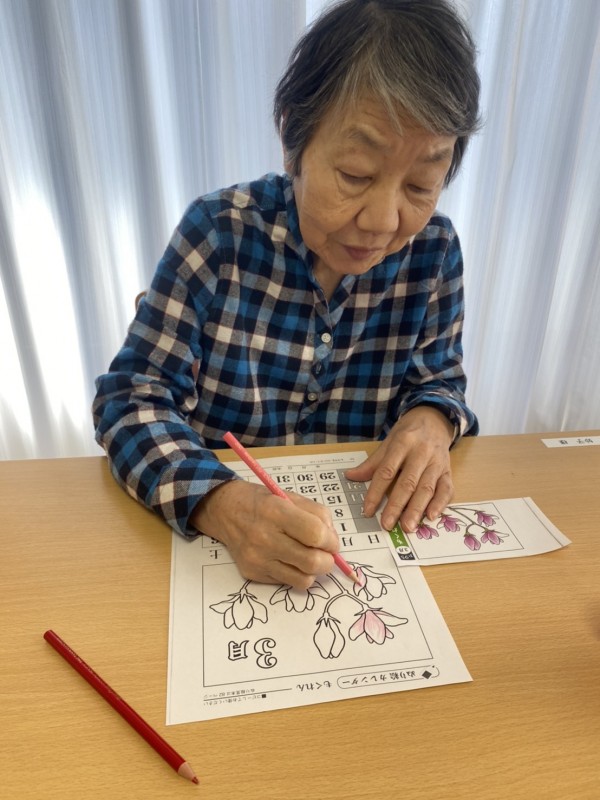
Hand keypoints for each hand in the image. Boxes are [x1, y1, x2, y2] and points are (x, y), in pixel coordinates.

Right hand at [190, 480, 339, 588]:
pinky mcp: (252, 574)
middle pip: (312, 562)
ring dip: (313, 570)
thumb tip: (333, 541)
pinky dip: (296, 573)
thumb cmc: (262, 502)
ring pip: (303, 579)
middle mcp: (264, 537)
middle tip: (326, 554)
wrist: (225, 511)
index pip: (315, 534)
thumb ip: (318, 515)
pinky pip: (287, 582)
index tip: (331, 541)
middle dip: (328, 561)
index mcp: (276, 511)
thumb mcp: (291, 497)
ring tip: (309, 557)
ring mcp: (257, 559)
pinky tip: (289, 560)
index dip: (331, 541)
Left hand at [345, 406, 454, 531]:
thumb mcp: (388, 442)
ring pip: (427, 488)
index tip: (368, 510)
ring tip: (408, 527)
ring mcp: (437, 462)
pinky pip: (446, 489)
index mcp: (402, 443)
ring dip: (417, 509)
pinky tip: (431, 516)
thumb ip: (372, 463)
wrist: (434, 419)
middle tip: (387, 524)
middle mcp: (421, 453)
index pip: (387, 471)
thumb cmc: (408, 433)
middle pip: (408, 482)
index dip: (376, 492)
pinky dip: (440, 503)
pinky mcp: (448, 471)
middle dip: (397, 505)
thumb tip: (350, 476)